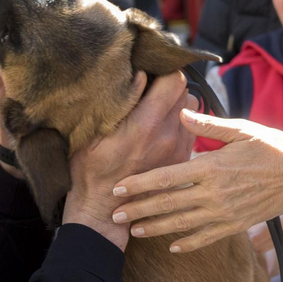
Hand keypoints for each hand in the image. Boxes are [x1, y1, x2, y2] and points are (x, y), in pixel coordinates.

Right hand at [66, 71, 193, 248]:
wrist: (104, 211)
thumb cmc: (90, 171)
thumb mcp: (93, 135)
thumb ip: (120, 103)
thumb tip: (139, 74)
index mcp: (145, 125)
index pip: (174, 81)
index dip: (164, 70)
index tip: (151, 71)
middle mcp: (167, 135)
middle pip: (185, 92)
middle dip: (170, 85)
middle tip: (152, 87)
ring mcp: (178, 148)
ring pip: (191, 110)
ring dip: (177, 104)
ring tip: (157, 108)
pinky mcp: (182, 159)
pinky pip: (190, 129)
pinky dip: (179, 122)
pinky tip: (160, 128)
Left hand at [112, 112, 282, 251]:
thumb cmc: (271, 147)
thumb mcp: (239, 129)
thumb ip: (207, 124)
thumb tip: (179, 111)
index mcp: (210, 167)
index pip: (165, 178)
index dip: (139, 184)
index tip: (119, 188)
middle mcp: (213, 193)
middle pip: (166, 204)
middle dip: (138, 210)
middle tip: (114, 215)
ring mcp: (224, 212)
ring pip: (181, 224)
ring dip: (155, 228)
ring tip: (134, 231)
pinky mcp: (236, 224)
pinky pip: (206, 237)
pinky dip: (188, 243)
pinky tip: (173, 248)